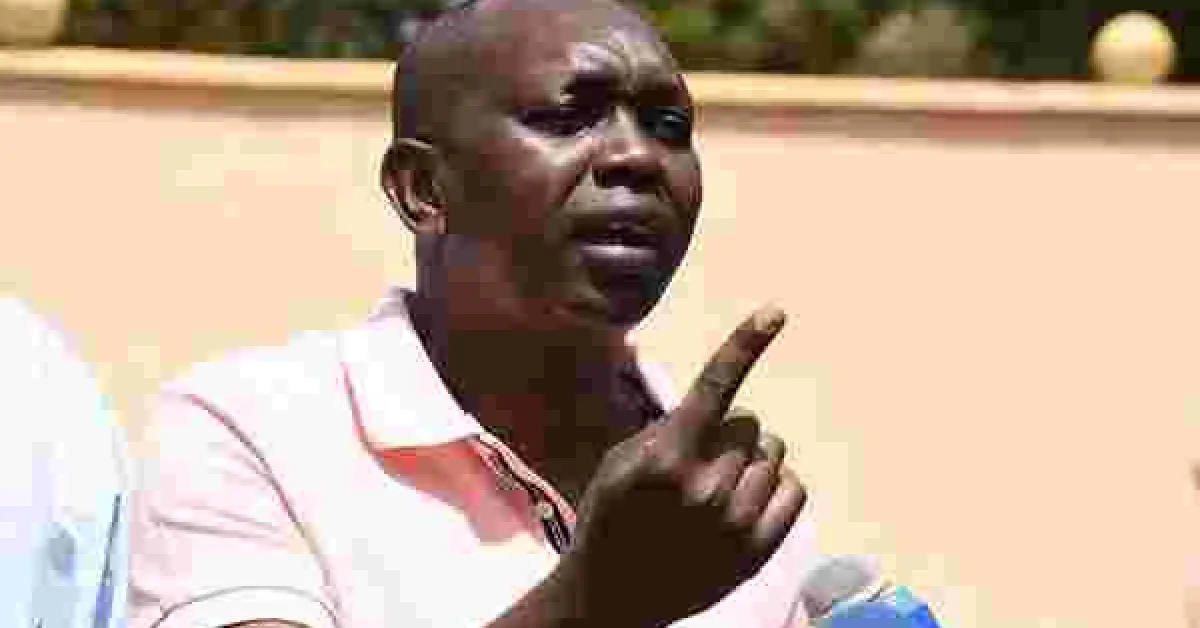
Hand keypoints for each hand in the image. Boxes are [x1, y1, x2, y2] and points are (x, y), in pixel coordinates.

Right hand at [561, 306, 806, 626]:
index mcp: (667, 458)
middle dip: (728, 433)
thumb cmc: (611, 519)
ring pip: (773, 453)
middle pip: (749, 423)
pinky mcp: (759, 549)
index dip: (746, 344)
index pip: (715, 388)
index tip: (776, 311)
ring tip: (715, 488)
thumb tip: (717, 408)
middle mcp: (707, 487)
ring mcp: (737, 522)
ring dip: (750, 460)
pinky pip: (794, 488)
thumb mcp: (620, 463)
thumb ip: (668, 431)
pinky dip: (774, 484)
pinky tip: (742, 501)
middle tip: (697, 463)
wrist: (613, 597)